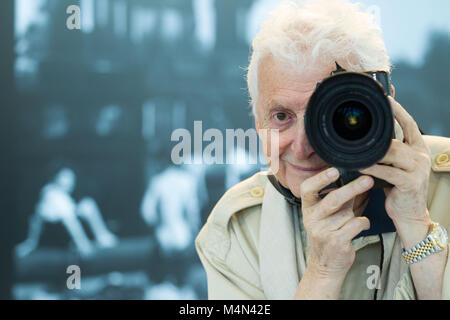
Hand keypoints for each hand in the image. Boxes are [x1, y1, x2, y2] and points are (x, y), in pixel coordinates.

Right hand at [300, 167, 373, 277]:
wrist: (325, 265)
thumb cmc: (328, 234)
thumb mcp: (326, 215)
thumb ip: (337, 198)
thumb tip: (354, 176)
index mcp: (307, 209)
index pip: (307, 189)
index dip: (320, 179)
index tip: (335, 170)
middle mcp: (312, 219)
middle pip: (332, 199)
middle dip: (352, 188)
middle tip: (368, 179)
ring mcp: (322, 231)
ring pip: (348, 213)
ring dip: (355, 214)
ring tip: (351, 220)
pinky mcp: (336, 242)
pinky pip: (356, 224)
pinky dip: (363, 223)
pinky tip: (361, 226)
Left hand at [359, 97, 431, 234]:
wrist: (409, 215)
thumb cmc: (398, 189)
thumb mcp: (394, 166)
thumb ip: (386, 152)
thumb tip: (366, 139)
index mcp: (417, 149)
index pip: (409, 124)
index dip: (398, 110)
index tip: (386, 97)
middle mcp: (420, 156)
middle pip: (397, 138)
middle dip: (380, 131)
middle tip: (361, 121)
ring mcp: (417, 169)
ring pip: (393, 153)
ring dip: (373, 150)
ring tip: (356, 146)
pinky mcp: (410, 183)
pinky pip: (388, 172)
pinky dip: (373, 168)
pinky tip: (360, 166)